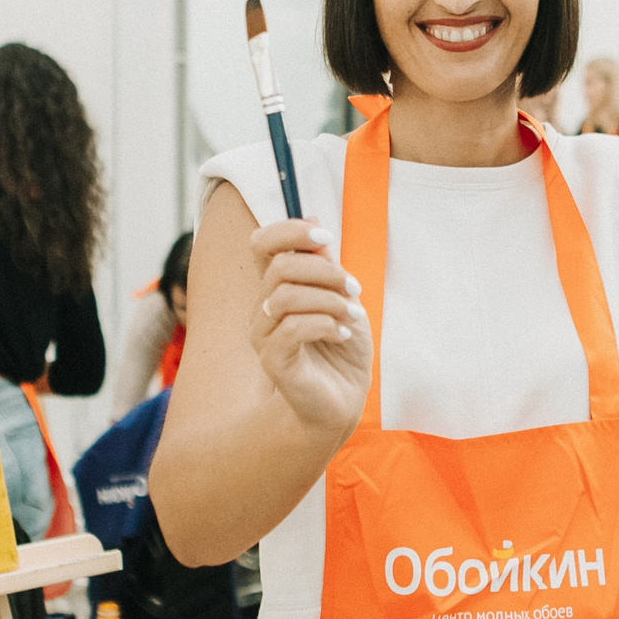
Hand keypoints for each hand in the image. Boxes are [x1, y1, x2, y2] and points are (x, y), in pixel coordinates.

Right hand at [246, 217, 370, 436]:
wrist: (343, 399)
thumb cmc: (341, 348)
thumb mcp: (342, 297)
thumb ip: (325, 264)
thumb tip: (314, 219)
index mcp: (277, 287)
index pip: (263, 243)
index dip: (290, 231)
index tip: (327, 238)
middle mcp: (263, 307)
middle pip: (280, 267)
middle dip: (326, 272)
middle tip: (355, 290)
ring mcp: (263, 335)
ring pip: (285, 296)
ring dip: (329, 301)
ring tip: (352, 316)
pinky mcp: (272, 361)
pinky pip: (291, 328)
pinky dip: (325, 325)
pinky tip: (342, 335)